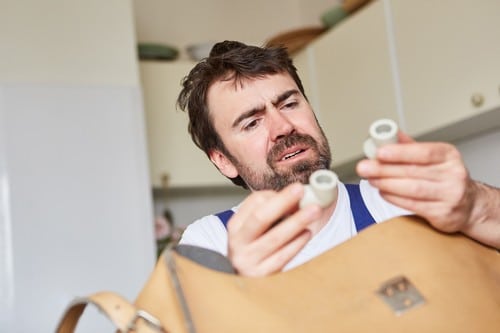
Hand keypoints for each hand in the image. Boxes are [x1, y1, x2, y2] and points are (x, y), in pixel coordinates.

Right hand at [226, 183, 320, 276]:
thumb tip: (296, 199)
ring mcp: (248, 261)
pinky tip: (307, 233)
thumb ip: (271, 213)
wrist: (246, 286)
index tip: (295, 190)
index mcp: (235, 227)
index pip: (253, 203)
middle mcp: (238, 243)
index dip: (276, 195)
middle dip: (282, 202)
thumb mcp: (254, 231)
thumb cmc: (255, 251)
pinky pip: (283, 257)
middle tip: (301, 190)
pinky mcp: (262, 275)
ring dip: (296, 221)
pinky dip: (296, 243)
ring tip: (314, 210)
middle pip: (260, 218)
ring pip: (275, 238)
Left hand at [356, 131, 499, 247]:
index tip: (379, 152)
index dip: (399, 152)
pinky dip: (394, 198)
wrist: (469, 205)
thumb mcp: (434, 158)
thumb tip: (389, 133)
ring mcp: (450, 195)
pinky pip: (413, 205)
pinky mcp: (443, 214)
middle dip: (383, 169)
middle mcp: (453, 174)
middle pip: (412, 171)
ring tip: (370, 179)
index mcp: (449, 156)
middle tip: (364, 167)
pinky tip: (383, 192)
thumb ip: (410, 147)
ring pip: (412, 189)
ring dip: (386, 184)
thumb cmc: (445, 178)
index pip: (423, 152)